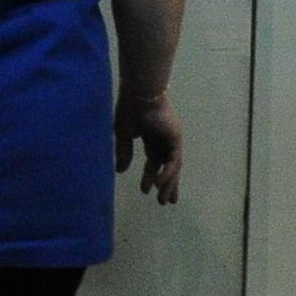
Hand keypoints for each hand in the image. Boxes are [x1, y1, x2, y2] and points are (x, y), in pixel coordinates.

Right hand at [114, 90, 182, 204]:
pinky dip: (168, 173)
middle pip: (167, 166)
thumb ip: (123, 152)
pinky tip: (160, 184)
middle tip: (165, 202)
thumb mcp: (123, 135)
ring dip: (168, 184)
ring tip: (164, 200)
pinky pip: (174, 160)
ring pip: (173, 166)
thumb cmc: (129, 109)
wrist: (138, 93)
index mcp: (150, 137)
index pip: (154, 161)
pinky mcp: (175, 138)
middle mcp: (162, 140)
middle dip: (166, 184)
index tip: (145, 191)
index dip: (149, 176)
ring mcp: (170, 139)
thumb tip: (120, 171)